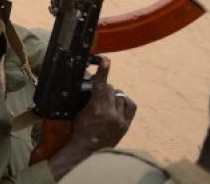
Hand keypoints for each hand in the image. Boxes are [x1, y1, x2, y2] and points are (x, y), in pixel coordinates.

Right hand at [47, 57, 136, 179]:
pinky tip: (118, 105)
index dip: (103, 71)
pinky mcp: (126, 124)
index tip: (105, 60)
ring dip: (113, 96)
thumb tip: (91, 83)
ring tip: (106, 102)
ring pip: (120, 96)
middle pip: (110, 89)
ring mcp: (120, 119)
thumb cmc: (79, 130)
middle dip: (104, 88)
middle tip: (97, 94)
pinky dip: (124, 102)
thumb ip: (87, 97)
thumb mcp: (79, 112)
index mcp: (96, 109)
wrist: (88, 151)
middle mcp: (110, 113)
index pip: (101, 85)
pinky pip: (130, 105)